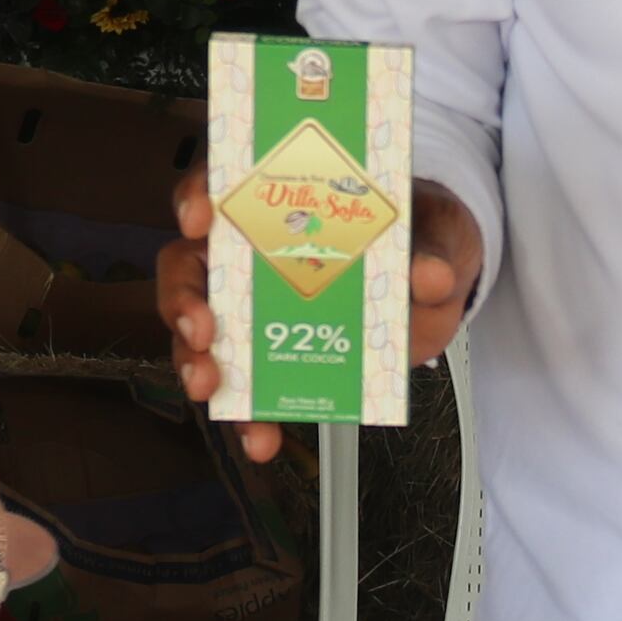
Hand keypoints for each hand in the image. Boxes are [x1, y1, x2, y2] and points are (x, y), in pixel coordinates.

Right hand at [161, 169, 483, 465]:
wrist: (438, 282)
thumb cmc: (419, 235)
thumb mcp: (435, 231)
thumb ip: (432, 251)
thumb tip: (429, 276)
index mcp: (284, 201)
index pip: (224, 183)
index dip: (200, 195)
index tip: (201, 217)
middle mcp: (255, 250)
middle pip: (189, 266)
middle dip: (183, 298)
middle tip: (201, 327)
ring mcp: (260, 307)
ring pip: (201, 332)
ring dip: (195, 362)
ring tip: (211, 385)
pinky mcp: (278, 357)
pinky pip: (248, 390)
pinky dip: (249, 418)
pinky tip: (262, 437)